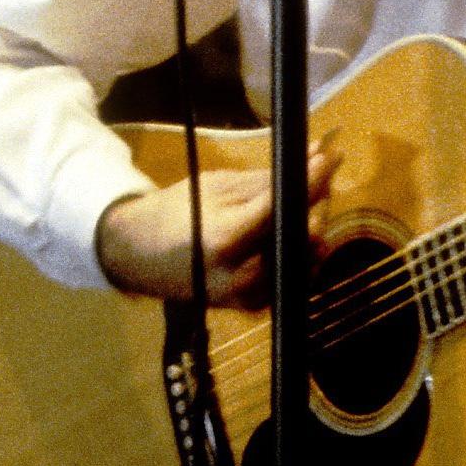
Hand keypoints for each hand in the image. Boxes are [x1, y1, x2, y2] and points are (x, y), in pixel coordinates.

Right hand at [95, 146, 336, 302]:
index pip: (283, 206)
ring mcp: (247, 296)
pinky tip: (289, 234)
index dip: (313, 180)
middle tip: (319, 176)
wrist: (136, 256)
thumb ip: (265, 181)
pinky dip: (297, 254)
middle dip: (316, 203)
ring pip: (303, 260)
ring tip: (303, 203)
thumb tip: (311, 158)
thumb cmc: (173, 213)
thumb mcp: (215, 187)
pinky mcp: (251, 308)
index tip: (329, 157)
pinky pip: (291, 279)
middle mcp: (240, 275)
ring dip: (311, 228)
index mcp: (225, 239)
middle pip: (301, 236)